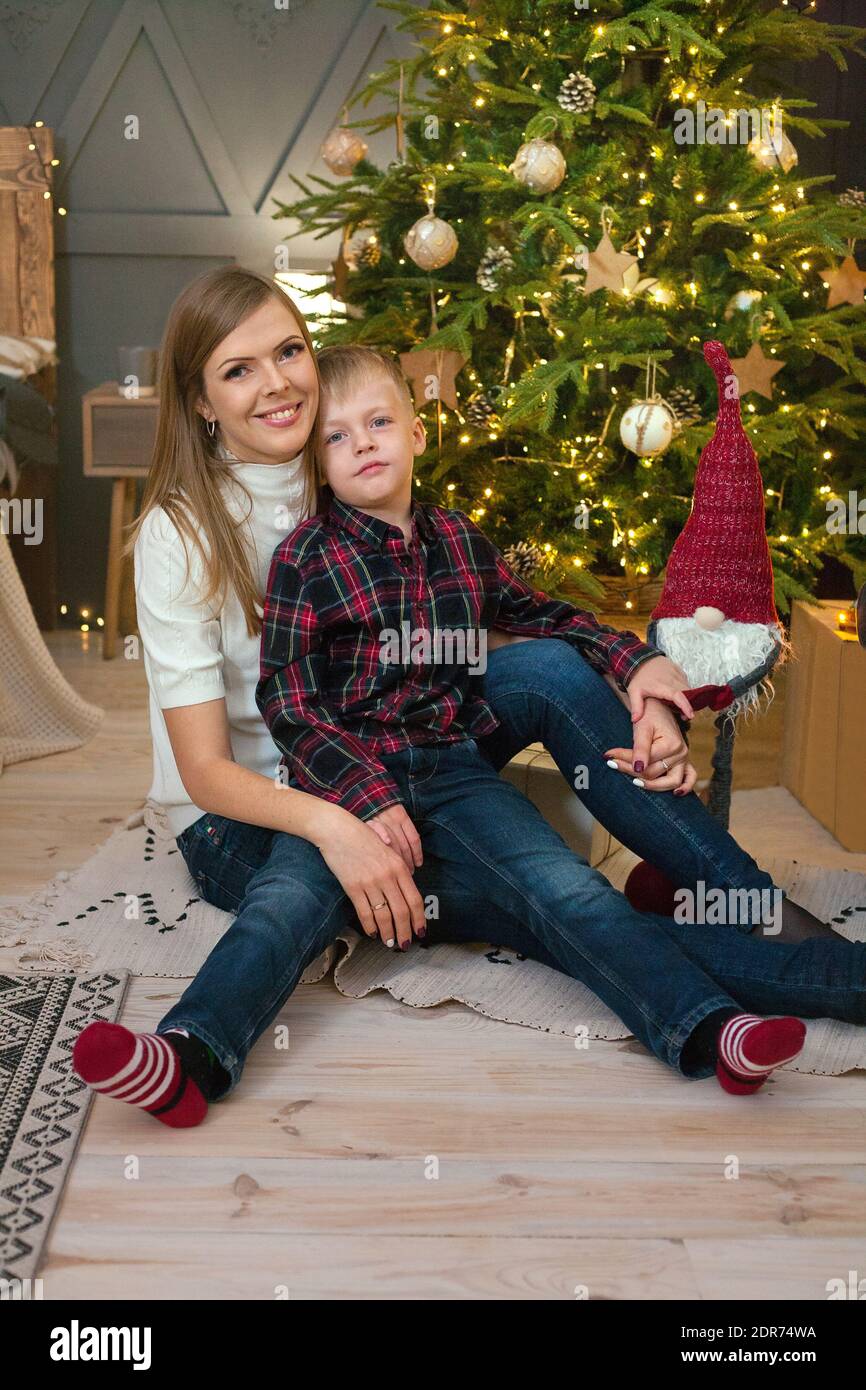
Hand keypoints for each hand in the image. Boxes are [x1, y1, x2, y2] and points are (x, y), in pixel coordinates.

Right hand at [309, 804, 425, 949]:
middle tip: (406, 944)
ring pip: (384, 916)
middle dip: (405, 932)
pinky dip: (370, 926)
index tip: (420, 932)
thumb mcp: (388, 850)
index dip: (419, 919)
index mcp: (399, 866)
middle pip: (402, 912)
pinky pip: (364, 913)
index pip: (415, 900)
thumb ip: (398, 871)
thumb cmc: (363, 838)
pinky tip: (372, 933)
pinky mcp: (352, 887)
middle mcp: (387, 876)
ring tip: (390, 943)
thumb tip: (405, 894)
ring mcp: (369, 882)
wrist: (337, 830)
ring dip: (388, 933)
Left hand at [605, 697, 696, 793]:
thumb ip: (640, 749)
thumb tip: (637, 768)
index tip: (607, 756)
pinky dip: (685, 787)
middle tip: (612, 763)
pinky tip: (675, 794)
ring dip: (651, 785)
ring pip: (669, 781)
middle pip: (654, 773)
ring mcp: (684, 759)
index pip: (645, 762)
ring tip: (633, 782)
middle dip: (630, 770)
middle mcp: (681, 754)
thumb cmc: (650, 715)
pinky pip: (689, 778)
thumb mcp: (642, 729)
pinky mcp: (684, 761)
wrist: (660, 706)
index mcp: (672, 745)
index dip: (624, 760)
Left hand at [626, 655, 694, 722]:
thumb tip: (635, 720)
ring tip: (680, 707)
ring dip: (687, 698)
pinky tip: (679, 696)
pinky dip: (686, 689)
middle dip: (689, 705)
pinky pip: (686, 681)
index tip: (690, 715)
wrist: (640, 658)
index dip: (685, 706)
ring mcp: (677, 673)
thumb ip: (637, 707)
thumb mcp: (634, 692)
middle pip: (687, 693)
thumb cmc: (638, 676)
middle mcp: (673, 679)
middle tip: (684, 716)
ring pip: (688, 688)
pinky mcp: (679, 670)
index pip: (678, 696)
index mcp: (662, 686)